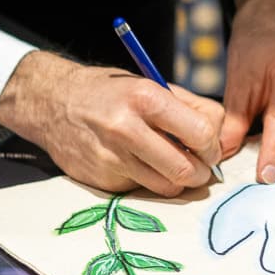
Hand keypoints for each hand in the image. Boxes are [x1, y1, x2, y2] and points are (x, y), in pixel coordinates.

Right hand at [0, 50, 222, 195]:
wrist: (52, 103)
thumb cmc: (110, 92)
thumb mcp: (150, 85)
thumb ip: (190, 107)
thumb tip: (221, 137)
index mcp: (146, 97)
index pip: (202, 133)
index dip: (213, 145)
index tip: (209, 147)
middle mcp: (126, 128)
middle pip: (187, 168)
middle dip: (202, 172)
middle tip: (200, 165)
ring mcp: (112, 158)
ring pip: (167, 187)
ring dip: (178, 181)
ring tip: (173, 166)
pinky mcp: (101, 179)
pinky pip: (141, 190)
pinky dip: (148, 181)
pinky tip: (137, 164)